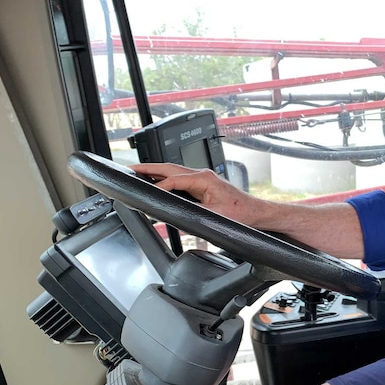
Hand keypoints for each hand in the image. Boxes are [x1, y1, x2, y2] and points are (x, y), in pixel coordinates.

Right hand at [131, 163, 262, 225]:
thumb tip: (173, 216)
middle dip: (148, 168)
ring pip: (173, 170)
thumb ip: (192, 215)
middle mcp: (202, 174)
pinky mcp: (202, 183)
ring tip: (137, 172)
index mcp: (204, 179)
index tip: (146, 192)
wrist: (254, 212)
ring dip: (155, 171)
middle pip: (169, 168)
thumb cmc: (240, 213)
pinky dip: (164, 177)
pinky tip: (156, 181)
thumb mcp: (214, 216)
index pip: (174, 179)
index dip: (158, 186)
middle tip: (129, 169)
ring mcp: (202, 178)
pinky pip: (179, 177)